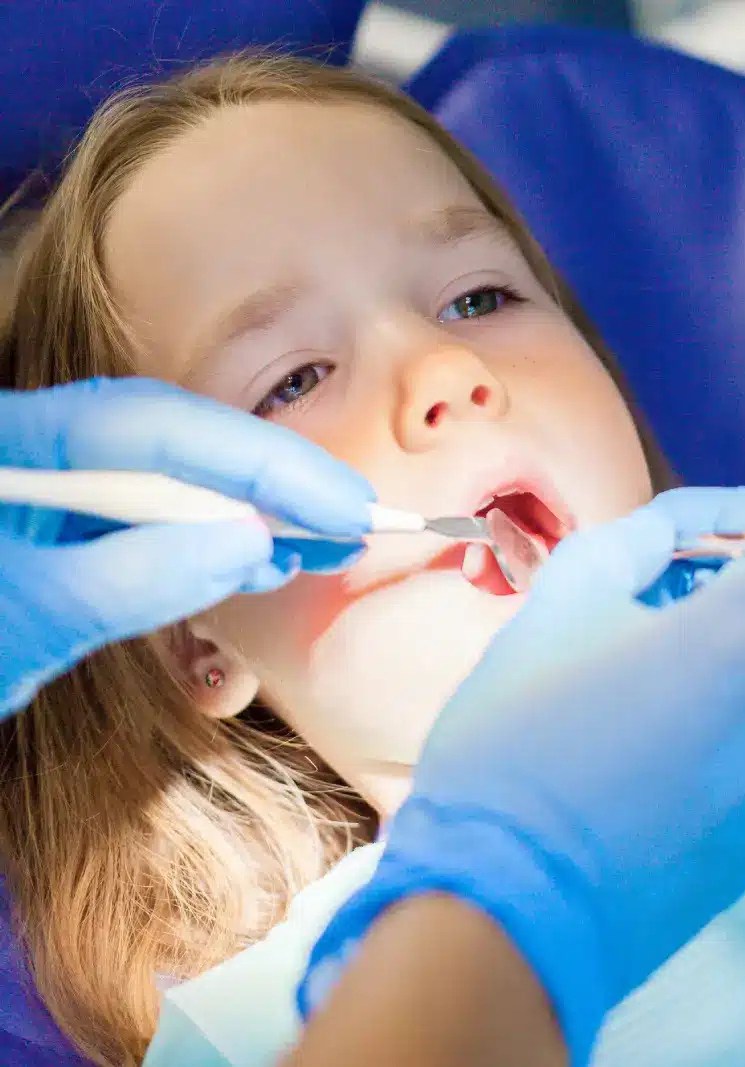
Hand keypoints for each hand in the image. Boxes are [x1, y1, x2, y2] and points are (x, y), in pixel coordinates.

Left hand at [0, 378, 374, 716]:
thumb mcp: (16, 628)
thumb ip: (125, 582)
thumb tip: (247, 543)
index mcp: (8, 447)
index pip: (150, 428)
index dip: (256, 461)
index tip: (338, 506)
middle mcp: (29, 454)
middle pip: (167, 440)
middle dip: (266, 478)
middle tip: (357, 523)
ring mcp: (43, 496)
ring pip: (164, 479)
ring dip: (249, 511)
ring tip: (326, 542)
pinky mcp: (58, 539)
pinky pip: (147, 523)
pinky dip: (211, 544)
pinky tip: (259, 559)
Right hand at [302, 489, 744, 1064]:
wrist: (506, 909)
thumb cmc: (522, 739)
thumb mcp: (566, 598)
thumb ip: (643, 538)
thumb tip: (685, 531)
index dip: (733, 534)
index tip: (679, 545)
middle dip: (727, 596)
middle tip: (643, 606)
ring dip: (722, 665)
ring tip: (633, 684)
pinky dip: (719, 730)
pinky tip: (644, 751)